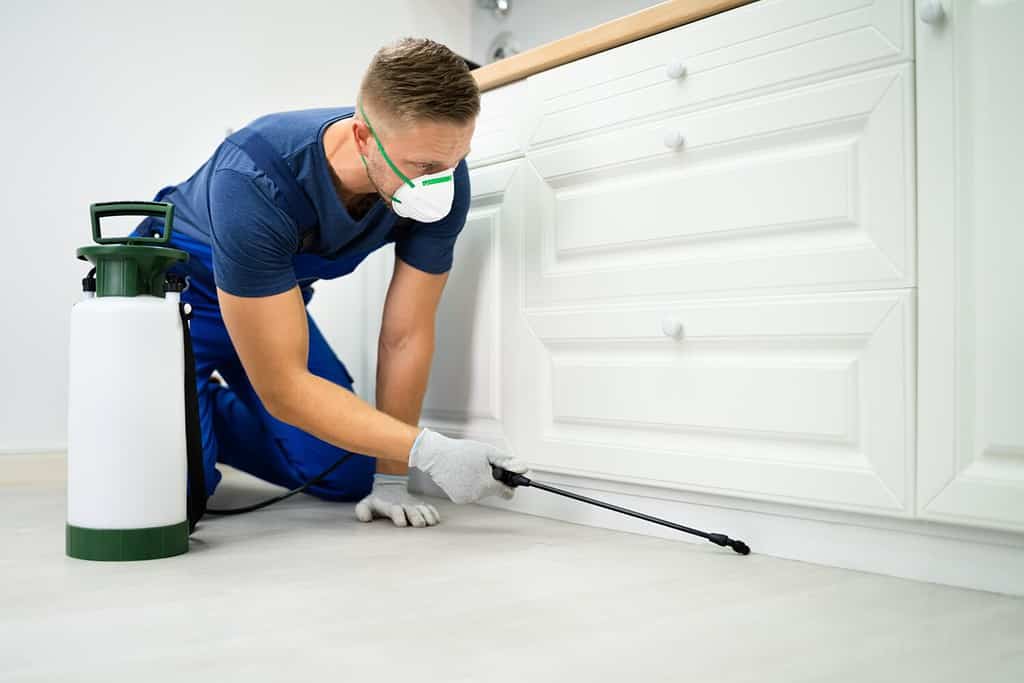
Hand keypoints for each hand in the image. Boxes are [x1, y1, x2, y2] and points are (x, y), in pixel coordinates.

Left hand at [355, 473, 440, 527]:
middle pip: (412, 510)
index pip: (395, 509)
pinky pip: (429, 508)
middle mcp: (403, 504)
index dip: (399, 516)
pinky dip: (433, 513)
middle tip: (420, 525)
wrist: (390, 485)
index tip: (402, 523)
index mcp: (390, 505)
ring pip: (422, 509)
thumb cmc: (377, 500)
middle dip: (416, 517)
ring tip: (431, 523)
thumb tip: (365, 519)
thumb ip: (362, 510)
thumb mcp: (366, 504)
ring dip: (427, 515)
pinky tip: (436, 520)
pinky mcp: (420, 504)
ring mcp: (413, 504)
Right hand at [407, 427, 529, 503]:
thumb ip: (507, 461)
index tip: (507, 477)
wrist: (436, 456)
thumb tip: (523, 469)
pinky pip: (471, 494)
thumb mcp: (488, 452)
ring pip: (482, 492)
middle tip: (482, 466)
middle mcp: (477, 496)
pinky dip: (470, 486)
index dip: (510, 484)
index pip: (508, 493)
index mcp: (486, 485)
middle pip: (494, 491)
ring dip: (480, 482)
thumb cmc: (462, 452)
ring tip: (470, 469)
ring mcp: (466, 499)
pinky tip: (462, 475)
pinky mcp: (458, 499)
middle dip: (492, 480)